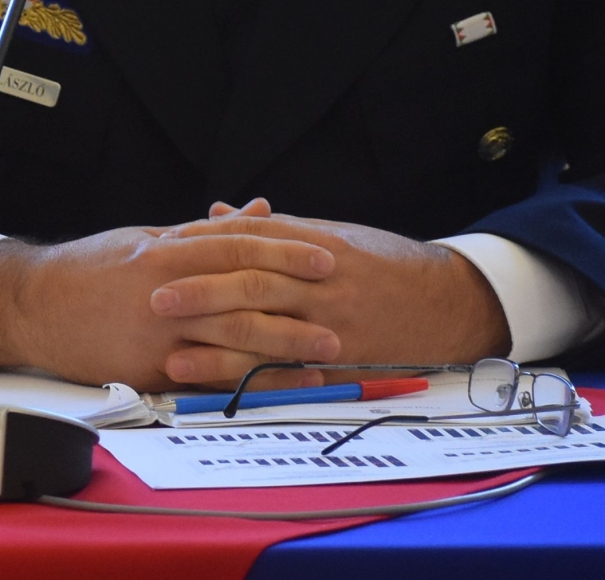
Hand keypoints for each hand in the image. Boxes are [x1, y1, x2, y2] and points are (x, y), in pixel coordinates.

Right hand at [0, 213, 339, 391]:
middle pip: (243, 293)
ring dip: (284, 346)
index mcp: (164, 250)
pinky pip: (207, 376)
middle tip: (341, 309)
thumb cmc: (89, 271)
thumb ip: (203, 231)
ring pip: (231, 337)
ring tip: (326, 352)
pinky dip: (247, 380)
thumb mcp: (145, 238)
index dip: (285, 251)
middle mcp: (165, 288)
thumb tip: (258, 211)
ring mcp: (158, 331)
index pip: (236, 246)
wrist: (32, 307)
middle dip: (296, 302)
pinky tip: (276, 384)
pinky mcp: (148, 367)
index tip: (325, 258)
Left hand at [152, 203, 510, 379]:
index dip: (205, 249)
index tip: (164, 254)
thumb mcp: (331, 233)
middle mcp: (323, 285)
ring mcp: (335, 328)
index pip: (250, 243)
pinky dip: (256, 385)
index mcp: (315, 246)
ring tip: (173, 358)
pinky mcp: (345, 365)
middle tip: (154, 301)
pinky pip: (295, 377)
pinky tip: (225, 392)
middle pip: (254, 287)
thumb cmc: (381, 263)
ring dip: (218, 351)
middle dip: (202, 295)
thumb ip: (271, 229)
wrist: (449, 302)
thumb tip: (216, 212)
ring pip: (269, 337)